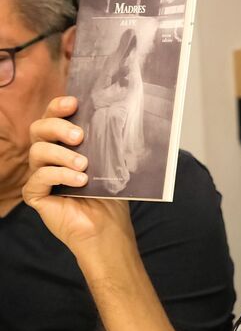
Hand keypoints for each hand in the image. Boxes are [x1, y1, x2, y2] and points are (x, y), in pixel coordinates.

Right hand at [22, 96, 135, 263]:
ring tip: (84, 165)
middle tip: (79, 136)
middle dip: (57, 126)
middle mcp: (48, 157)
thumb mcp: (110, 163)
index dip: (58, 107)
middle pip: (38, 129)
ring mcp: (40, 175)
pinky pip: (39, 177)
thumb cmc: (110, 196)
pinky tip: (80, 182)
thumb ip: (105, 142)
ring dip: (62, 155)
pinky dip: (60, 175)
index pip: (52, 118)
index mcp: (64, 145)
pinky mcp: (36, 194)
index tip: (74, 102)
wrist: (107, 228)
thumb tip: (115, 115)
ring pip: (37, 151)